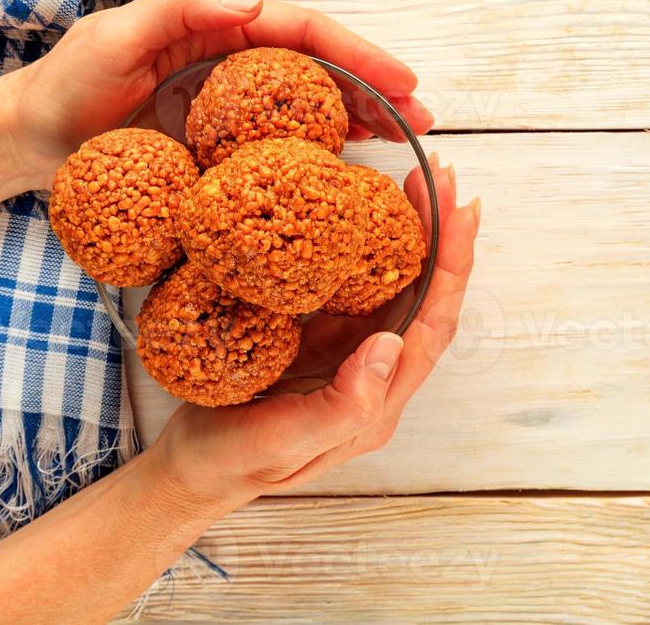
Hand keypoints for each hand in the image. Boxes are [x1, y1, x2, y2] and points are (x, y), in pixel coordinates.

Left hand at [4, 0, 434, 187]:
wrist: (28, 141)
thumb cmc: (65, 85)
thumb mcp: (113, 34)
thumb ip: (178, 9)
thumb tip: (253, 2)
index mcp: (219, 26)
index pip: (301, 31)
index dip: (355, 52)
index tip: (399, 77)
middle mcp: (235, 60)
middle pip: (321, 66)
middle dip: (375, 86)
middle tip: (422, 118)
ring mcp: (233, 104)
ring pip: (313, 102)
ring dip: (362, 117)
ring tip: (407, 140)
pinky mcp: (224, 144)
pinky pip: (285, 140)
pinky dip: (326, 147)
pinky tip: (358, 164)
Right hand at [150, 156, 478, 505]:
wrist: (189, 474)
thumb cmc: (234, 464)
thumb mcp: (286, 442)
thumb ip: (343, 402)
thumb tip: (390, 345)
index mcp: (378, 401)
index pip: (432, 324)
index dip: (452, 267)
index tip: (460, 211)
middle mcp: (374, 374)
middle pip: (423, 296)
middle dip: (440, 237)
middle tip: (441, 175)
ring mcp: (347, 355)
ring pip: (392, 286)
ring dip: (407, 236)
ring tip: (411, 183)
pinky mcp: (318, 340)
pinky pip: (352, 287)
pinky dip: (362, 248)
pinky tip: (357, 216)